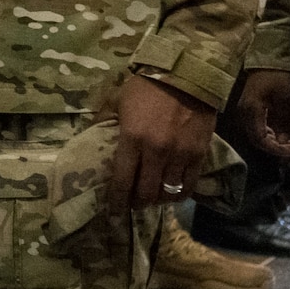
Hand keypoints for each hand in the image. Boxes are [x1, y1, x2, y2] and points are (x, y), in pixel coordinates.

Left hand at [108, 73, 217, 212]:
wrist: (186, 76)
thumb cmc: (146, 87)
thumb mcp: (117, 100)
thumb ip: (105, 121)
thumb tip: (91, 136)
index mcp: (132, 139)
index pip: (123, 180)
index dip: (117, 200)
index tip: (113, 211)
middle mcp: (156, 152)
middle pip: (147, 192)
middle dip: (138, 202)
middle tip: (134, 204)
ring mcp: (179, 155)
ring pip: (169, 192)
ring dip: (159, 200)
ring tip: (153, 199)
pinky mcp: (199, 155)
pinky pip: (189, 185)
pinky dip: (179, 194)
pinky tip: (173, 193)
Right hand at [237, 69, 289, 160]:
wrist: (268, 64)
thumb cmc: (277, 79)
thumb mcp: (285, 100)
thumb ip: (284, 122)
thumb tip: (285, 142)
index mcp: (251, 110)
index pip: (260, 138)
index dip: (276, 149)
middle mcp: (244, 114)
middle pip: (256, 140)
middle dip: (275, 148)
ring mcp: (244, 113)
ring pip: (256, 136)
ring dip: (272, 143)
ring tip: (289, 144)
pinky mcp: (248, 111)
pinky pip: (256, 129)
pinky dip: (268, 135)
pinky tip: (280, 135)